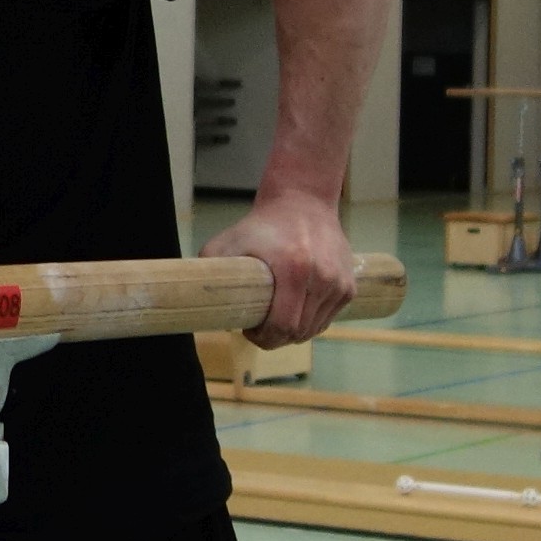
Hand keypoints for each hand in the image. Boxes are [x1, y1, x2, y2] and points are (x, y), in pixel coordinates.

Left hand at [202, 188, 359, 347]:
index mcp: (295, 269)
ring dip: (293, 332)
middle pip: (298, 332)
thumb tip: (192, 300)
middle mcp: (322, 278)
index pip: (282, 326)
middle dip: (275, 338)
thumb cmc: (262, 225)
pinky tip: (295, 308)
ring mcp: (339, 283)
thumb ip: (208, 268)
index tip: (249, 330)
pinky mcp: (349, 287)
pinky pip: (326, 320)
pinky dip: (310, 322)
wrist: (303, 202)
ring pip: (313, 330)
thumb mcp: (228, 241)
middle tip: (260, 326)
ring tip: (276, 316)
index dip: (263, 338)